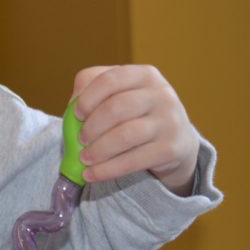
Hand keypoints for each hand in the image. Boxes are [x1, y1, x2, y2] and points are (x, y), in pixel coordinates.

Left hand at [71, 65, 199, 194]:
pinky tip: (91, 175)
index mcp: (144, 74)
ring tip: (84, 159)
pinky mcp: (171, 148)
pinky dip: (107, 170)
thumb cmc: (136, 112)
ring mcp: (169, 121)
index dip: (88, 98)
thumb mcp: (119, 92)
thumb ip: (92, 87)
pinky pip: (134, 161)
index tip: (76, 114)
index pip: (110, 80)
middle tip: (80, 140)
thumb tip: (73, 103)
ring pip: (125, 135)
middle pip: (116, 108)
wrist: (176, 138)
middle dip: (92, 127)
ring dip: (98, 150)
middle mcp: (161, 94)